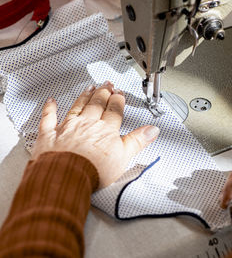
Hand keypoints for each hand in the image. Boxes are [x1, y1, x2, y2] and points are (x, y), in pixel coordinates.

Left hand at [32, 81, 159, 188]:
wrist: (66, 176)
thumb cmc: (94, 170)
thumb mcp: (124, 157)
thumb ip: (137, 141)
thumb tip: (152, 130)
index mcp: (105, 130)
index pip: (114, 111)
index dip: (118, 101)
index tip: (119, 94)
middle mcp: (87, 124)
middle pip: (97, 105)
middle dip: (103, 93)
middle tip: (107, 85)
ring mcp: (67, 128)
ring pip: (77, 107)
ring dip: (84, 96)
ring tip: (89, 88)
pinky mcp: (49, 135)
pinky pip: (49, 118)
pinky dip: (50, 108)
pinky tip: (52, 101)